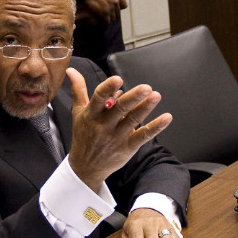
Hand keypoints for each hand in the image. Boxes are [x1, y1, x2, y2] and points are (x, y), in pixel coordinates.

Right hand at [66, 68, 171, 190]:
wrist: (85, 167)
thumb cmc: (83, 135)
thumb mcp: (78, 112)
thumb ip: (78, 90)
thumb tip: (71, 70)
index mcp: (91, 114)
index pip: (98, 99)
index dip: (108, 89)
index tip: (117, 80)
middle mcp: (103, 125)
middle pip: (119, 109)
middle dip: (133, 98)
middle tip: (146, 88)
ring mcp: (116, 137)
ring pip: (132, 120)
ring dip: (145, 108)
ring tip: (156, 96)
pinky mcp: (127, 147)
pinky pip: (143, 136)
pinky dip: (155, 127)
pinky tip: (166, 118)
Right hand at [83, 0, 127, 23]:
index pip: (124, 4)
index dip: (119, 6)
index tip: (115, 7)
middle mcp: (115, 2)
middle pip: (118, 13)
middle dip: (113, 13)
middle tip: (106, 13)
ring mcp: (110, 9)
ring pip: (112, 18)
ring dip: (108, 18)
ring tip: (102, 18)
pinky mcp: (104, 14)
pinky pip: (106, 21)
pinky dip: (103, 22)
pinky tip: (98, 21)